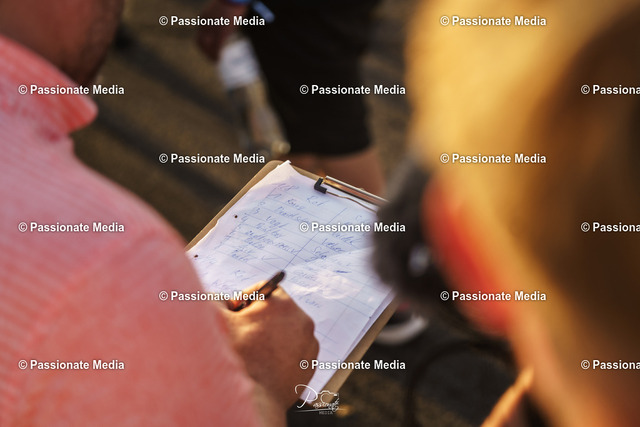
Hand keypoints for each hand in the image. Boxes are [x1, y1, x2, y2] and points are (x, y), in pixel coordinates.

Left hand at [197, 0, 248, 60]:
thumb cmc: (230, 3)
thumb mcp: (221, 12)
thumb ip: (219, 20)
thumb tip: (224, 26)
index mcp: (204, 19)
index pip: (200, 36)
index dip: (203, 46)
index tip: (208, 51)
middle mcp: (204, 24)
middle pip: (200, 43)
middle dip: (205, 53)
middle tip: (211, 59)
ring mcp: (211, 29)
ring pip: (207, 46)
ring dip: (210, 55)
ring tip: (215, 61)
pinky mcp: (221, 33)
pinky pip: (216, 48)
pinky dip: (215, 55)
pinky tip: (218, 60)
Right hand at [220, 286, 318, 408]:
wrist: (252, 400)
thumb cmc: (234, 358)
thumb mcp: (215, 318)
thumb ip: (218, 299)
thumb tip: (224, 302)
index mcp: (283, 305)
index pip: (264, 289)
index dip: (245, 299)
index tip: (235, 314)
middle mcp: (302, 322)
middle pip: (277, 311)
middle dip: (258, 319)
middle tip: (241, 334)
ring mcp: (308, 345)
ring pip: (286, 331)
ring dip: (270, 336)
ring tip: (253, 353)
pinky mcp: (309, 366)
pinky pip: (293, 351)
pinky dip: (280, 354)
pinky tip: (263, 365)